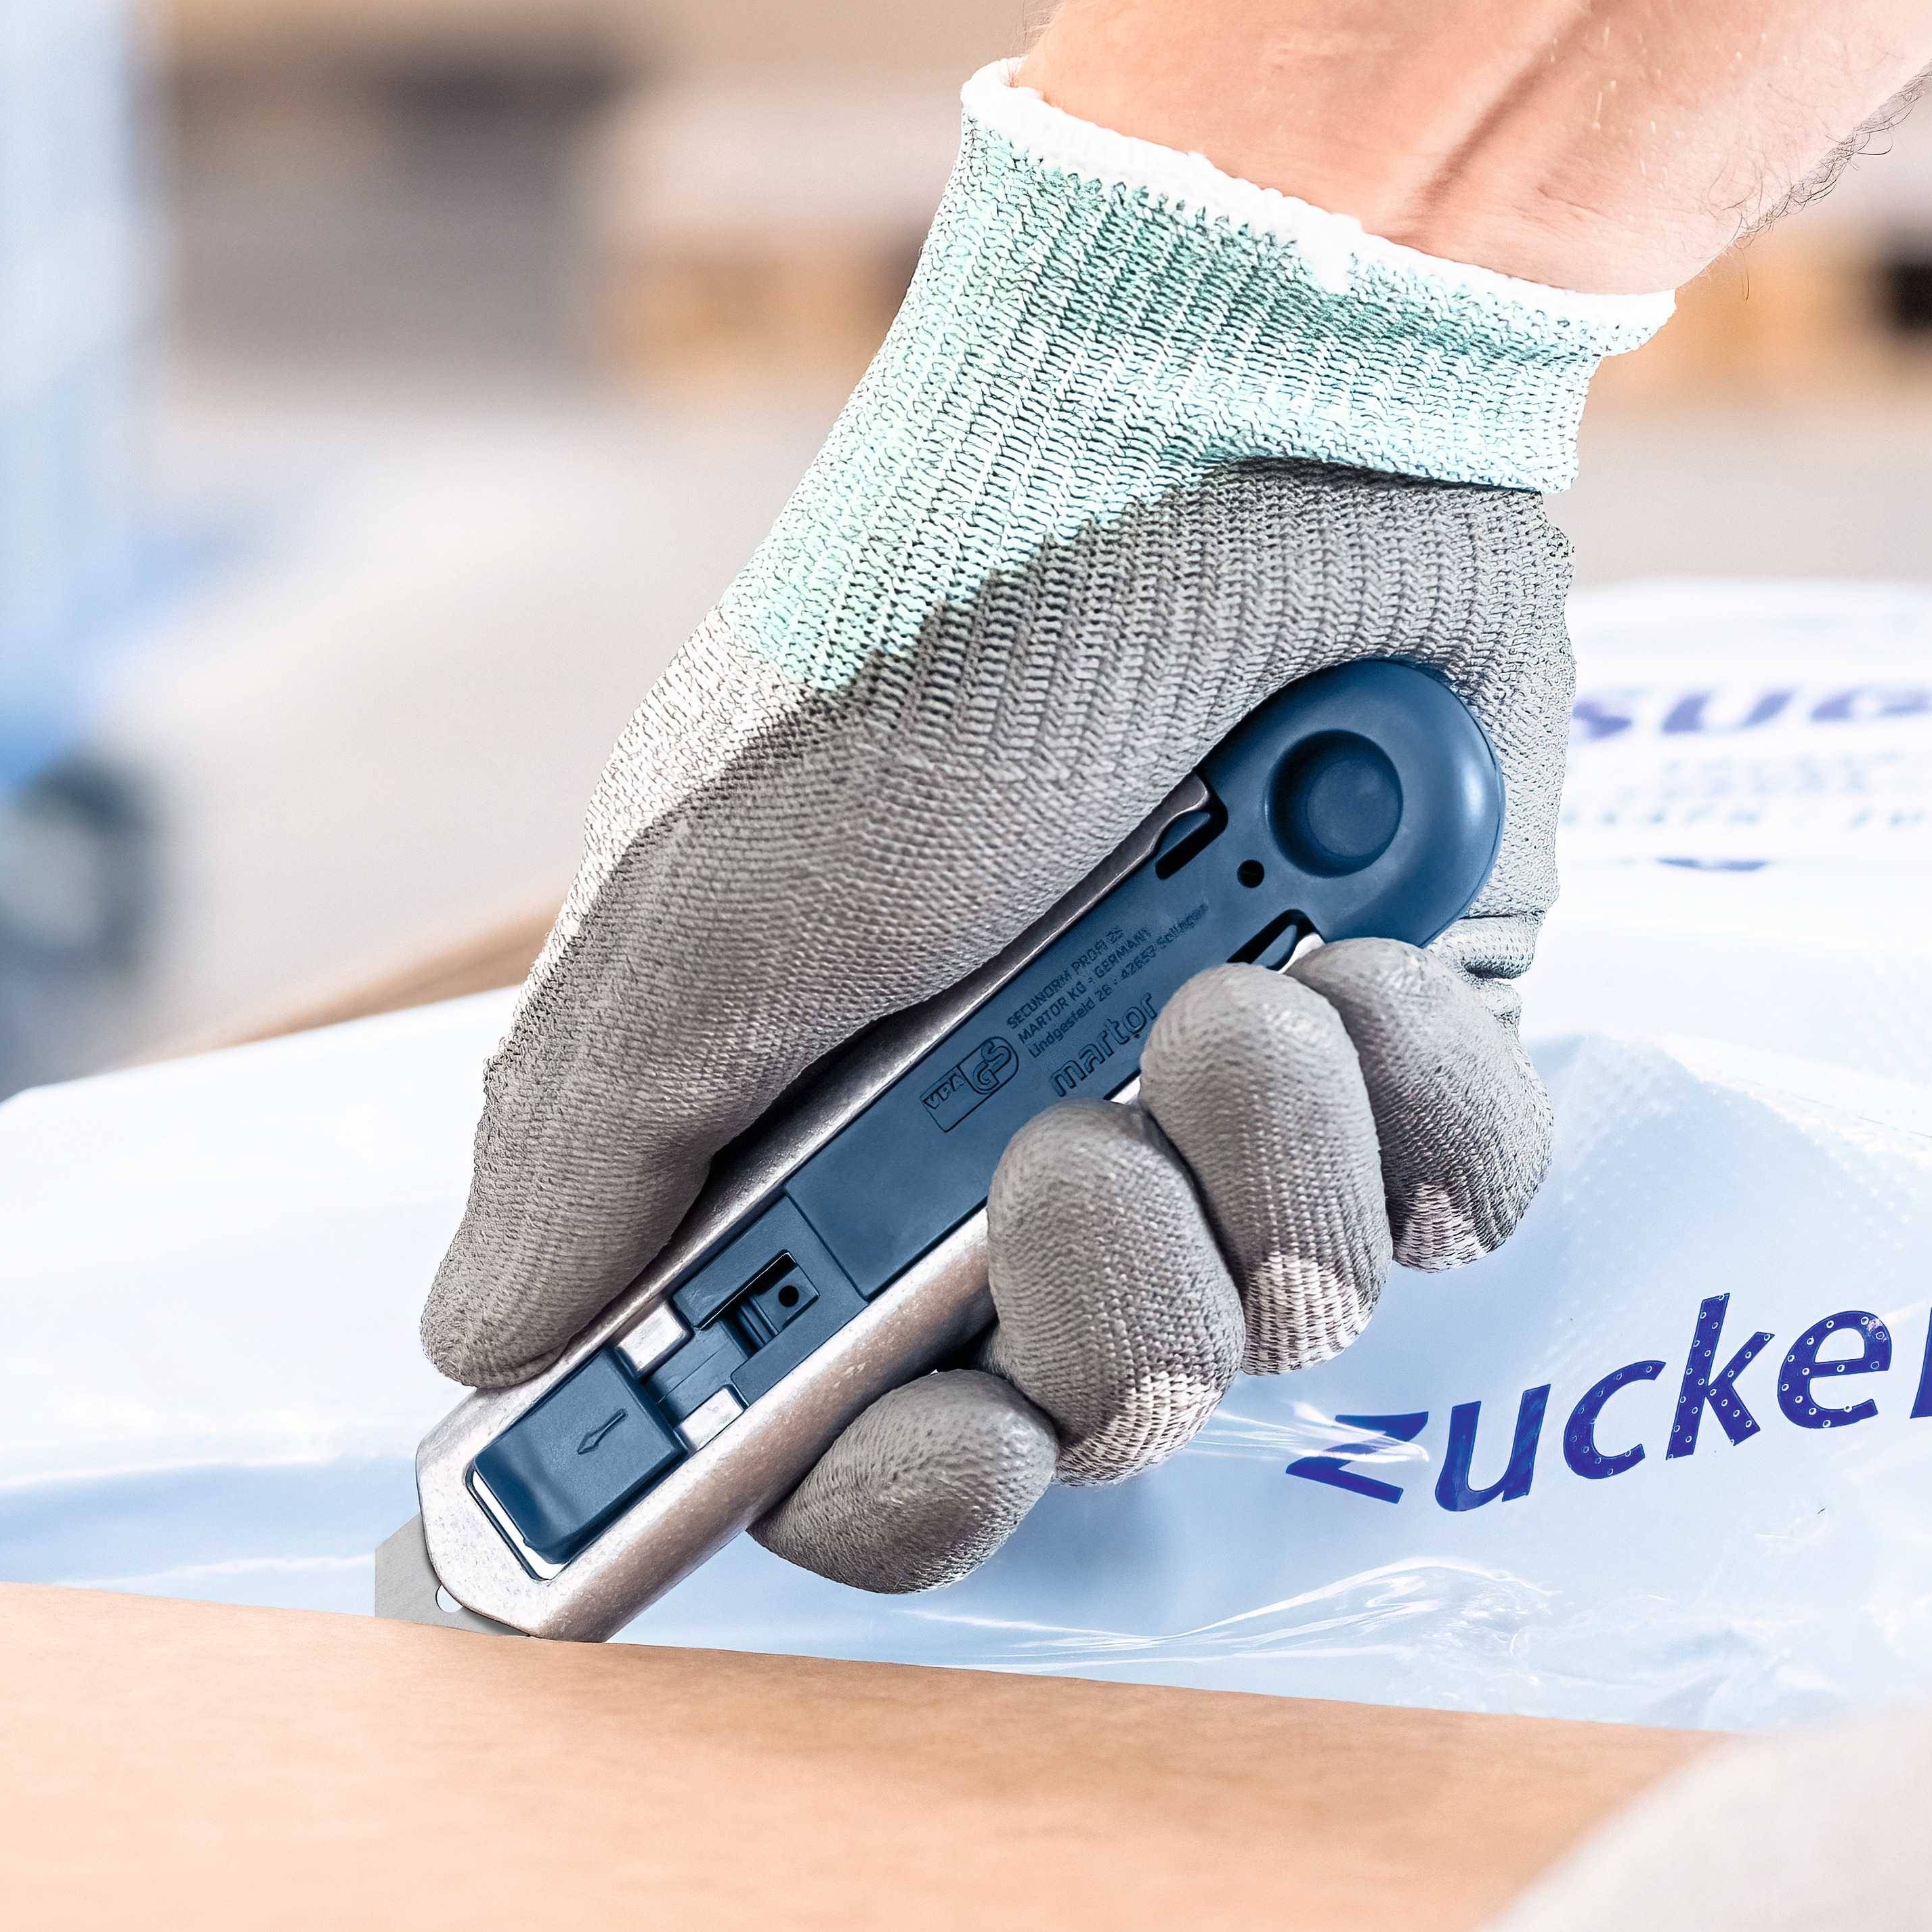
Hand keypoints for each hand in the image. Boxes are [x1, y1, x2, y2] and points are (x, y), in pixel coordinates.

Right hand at [422, 71, 1648, 1593]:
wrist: (1239, 437)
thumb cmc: (946, 649)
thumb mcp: (724, 897)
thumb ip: (605, 1141)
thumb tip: (477, 1342)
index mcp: (829, 1153)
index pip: (831, 1445)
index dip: (873, 1494)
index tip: (916, 1448)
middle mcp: (1021, 1166)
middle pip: (1067, 1423)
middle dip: (1091, 1317)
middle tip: (1065, 1160)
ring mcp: (1224, 1124)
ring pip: (1277, 1324)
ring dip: (1255, 1152)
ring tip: (1232, 972)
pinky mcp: (1411, 1066)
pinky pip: (1454, 1218)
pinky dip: (1415, 1097)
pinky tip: (1360, 954)